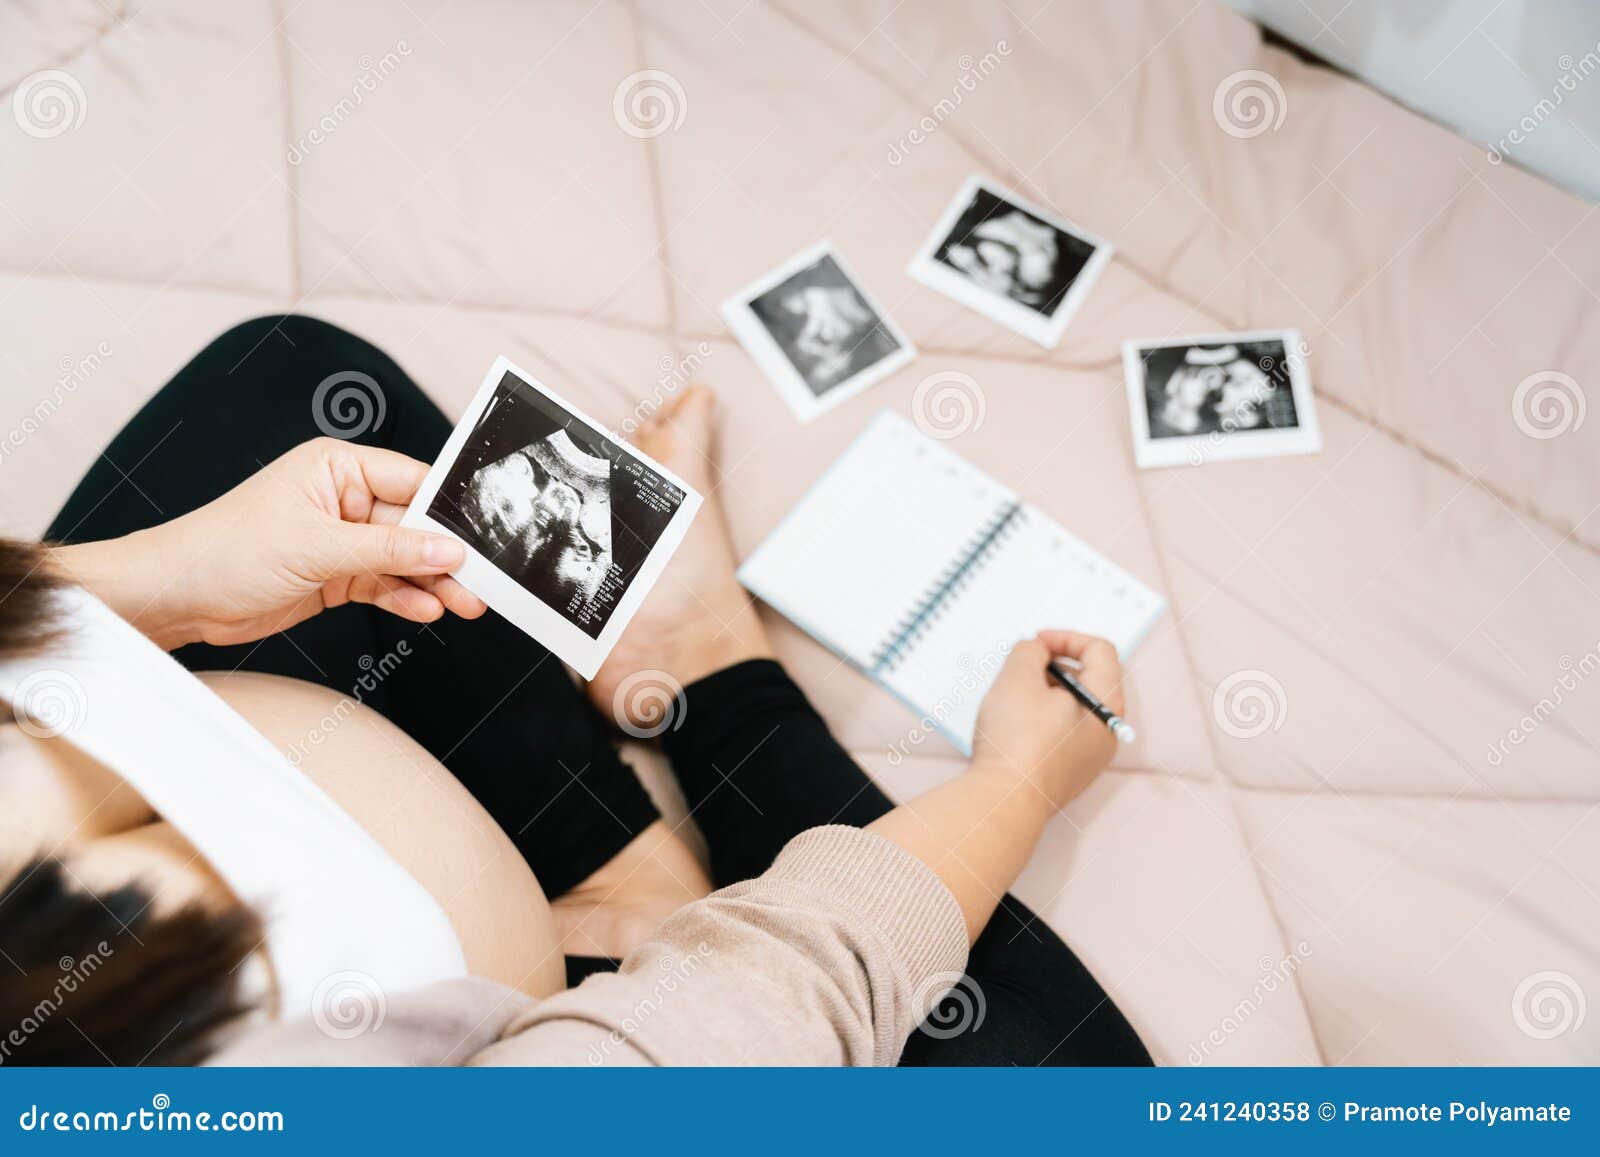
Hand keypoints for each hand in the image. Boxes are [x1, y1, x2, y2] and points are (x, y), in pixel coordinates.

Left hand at [52, 438, 485, 648]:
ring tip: (465, 604)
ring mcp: (341, 540)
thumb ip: (388, 550)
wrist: (178, 597)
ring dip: (433, 583)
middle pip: (414, 526)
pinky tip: (427, 610)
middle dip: (445, 555)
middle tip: (482, 580)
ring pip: (404, 560)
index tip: (483, 535)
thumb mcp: (316, 546)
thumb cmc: (227, 550)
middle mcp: (343, 500)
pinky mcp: (336, 576)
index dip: (449, 509)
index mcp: (337, 468)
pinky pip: (384, 585)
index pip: (412, 481)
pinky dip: (405, 599)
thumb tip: (447, 550)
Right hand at [970, 630, 1125, 808]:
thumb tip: (1036, 654)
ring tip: (1011, 701)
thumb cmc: (1017, 741)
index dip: (1066, 637)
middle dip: (1052, 668)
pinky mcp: (1067, 776)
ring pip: (1071, 710)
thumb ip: (1030, 651)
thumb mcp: (1018, 677)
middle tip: (1020, 671)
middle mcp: (1106, 732)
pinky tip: (1012, 730)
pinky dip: (1039, 722)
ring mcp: (1088, 758)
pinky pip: (1059, 736)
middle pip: (1088, 680)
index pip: (1100, 651)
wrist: (1005, 802)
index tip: (1036, 643)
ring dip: (1043, 695)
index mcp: (1106, 704)